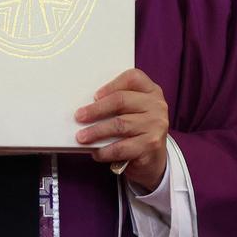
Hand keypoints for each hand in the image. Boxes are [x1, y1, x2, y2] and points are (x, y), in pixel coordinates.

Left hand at [74, 68, 167, 191]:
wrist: (154, 158)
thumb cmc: (137, 129)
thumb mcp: (133, 111)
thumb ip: (118, 103)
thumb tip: (87, 107)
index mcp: (151, 90)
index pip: (132, 78)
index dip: (111, 85)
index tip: (94, 95)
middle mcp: (157, 105)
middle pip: (121, 100)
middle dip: (96, 109)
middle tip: (79, 116)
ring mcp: (156, 125)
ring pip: (119, 125)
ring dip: (96, 131)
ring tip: (82, 137)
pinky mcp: (151, 145)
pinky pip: (122, 147)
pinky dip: (105, 150)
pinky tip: (96, 152)